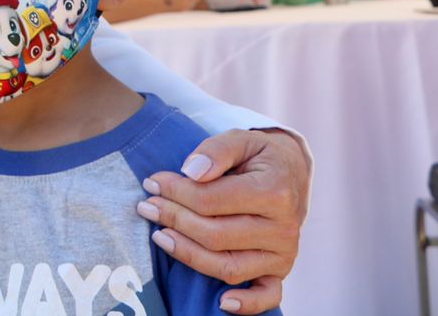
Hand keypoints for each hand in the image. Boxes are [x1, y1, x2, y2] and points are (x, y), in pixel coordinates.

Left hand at [138, 129, 310, 313]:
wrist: (291, 174)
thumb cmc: (258, 156)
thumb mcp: (241, 139)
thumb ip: (216, 150)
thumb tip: (190, 172)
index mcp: (274, 192)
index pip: (211, 200)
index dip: (175, 192)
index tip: (152, 183)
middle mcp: (283, 228)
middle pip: (214, 235)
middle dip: (173, 219)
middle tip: (146, 206)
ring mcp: (283, 254)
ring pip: (228, 266)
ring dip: (188, 254)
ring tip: (158, 235)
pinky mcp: (280, 271)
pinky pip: (267, 296)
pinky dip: (248, 305)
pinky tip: (222, 303)